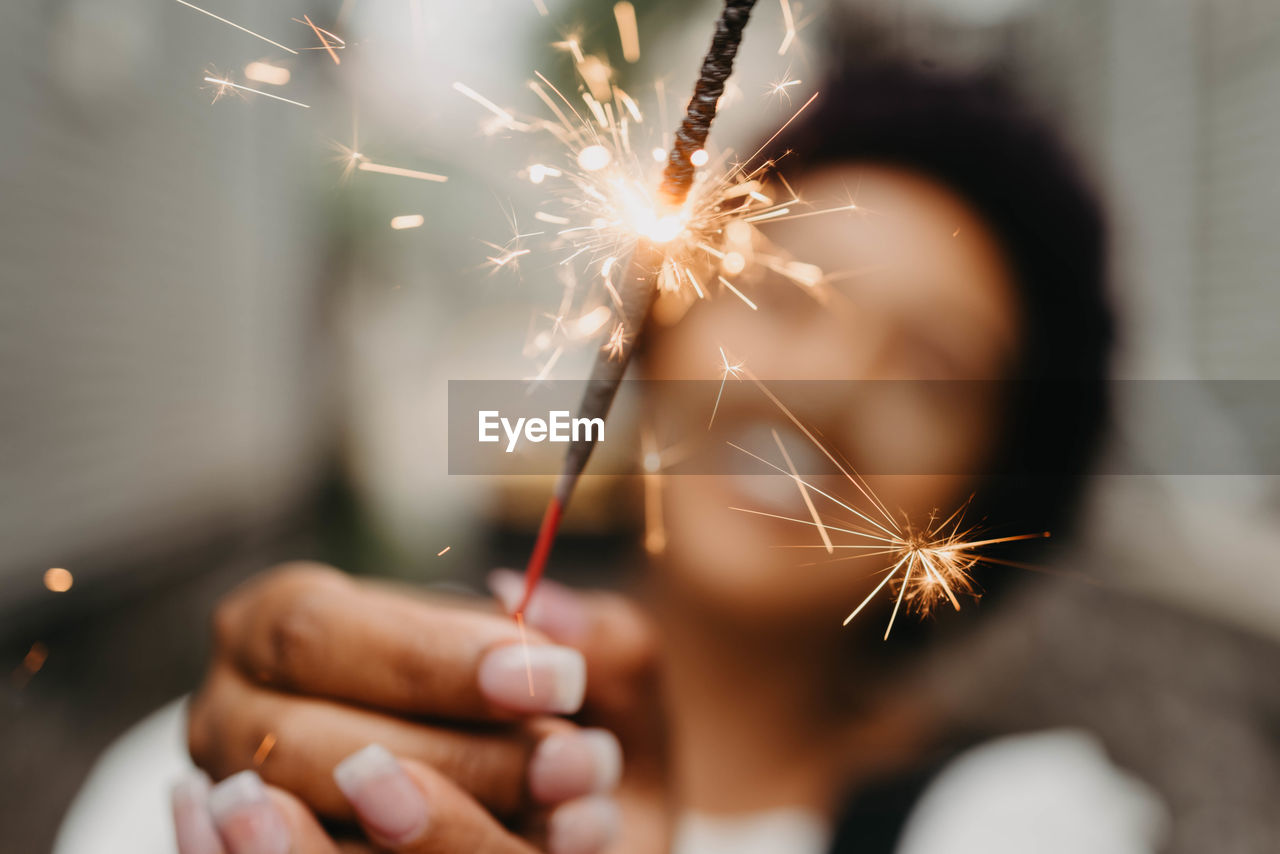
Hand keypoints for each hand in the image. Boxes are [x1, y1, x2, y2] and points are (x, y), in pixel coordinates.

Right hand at [184, 563, 664, 851]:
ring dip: (457, 830)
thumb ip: (562, 626)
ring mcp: (246, 810)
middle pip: (311, 749)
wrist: (488, 741)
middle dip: (460, 761)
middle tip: (574, 759)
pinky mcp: (290, 853)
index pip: (314, 634)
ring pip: (328, 836)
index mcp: (270, 624)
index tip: (552, 675)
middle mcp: (231, 718)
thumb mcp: (538, 641)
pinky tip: (559, 836)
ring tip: (576, 809)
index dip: (431, 660)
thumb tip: (549, 614)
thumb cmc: (498, 676)